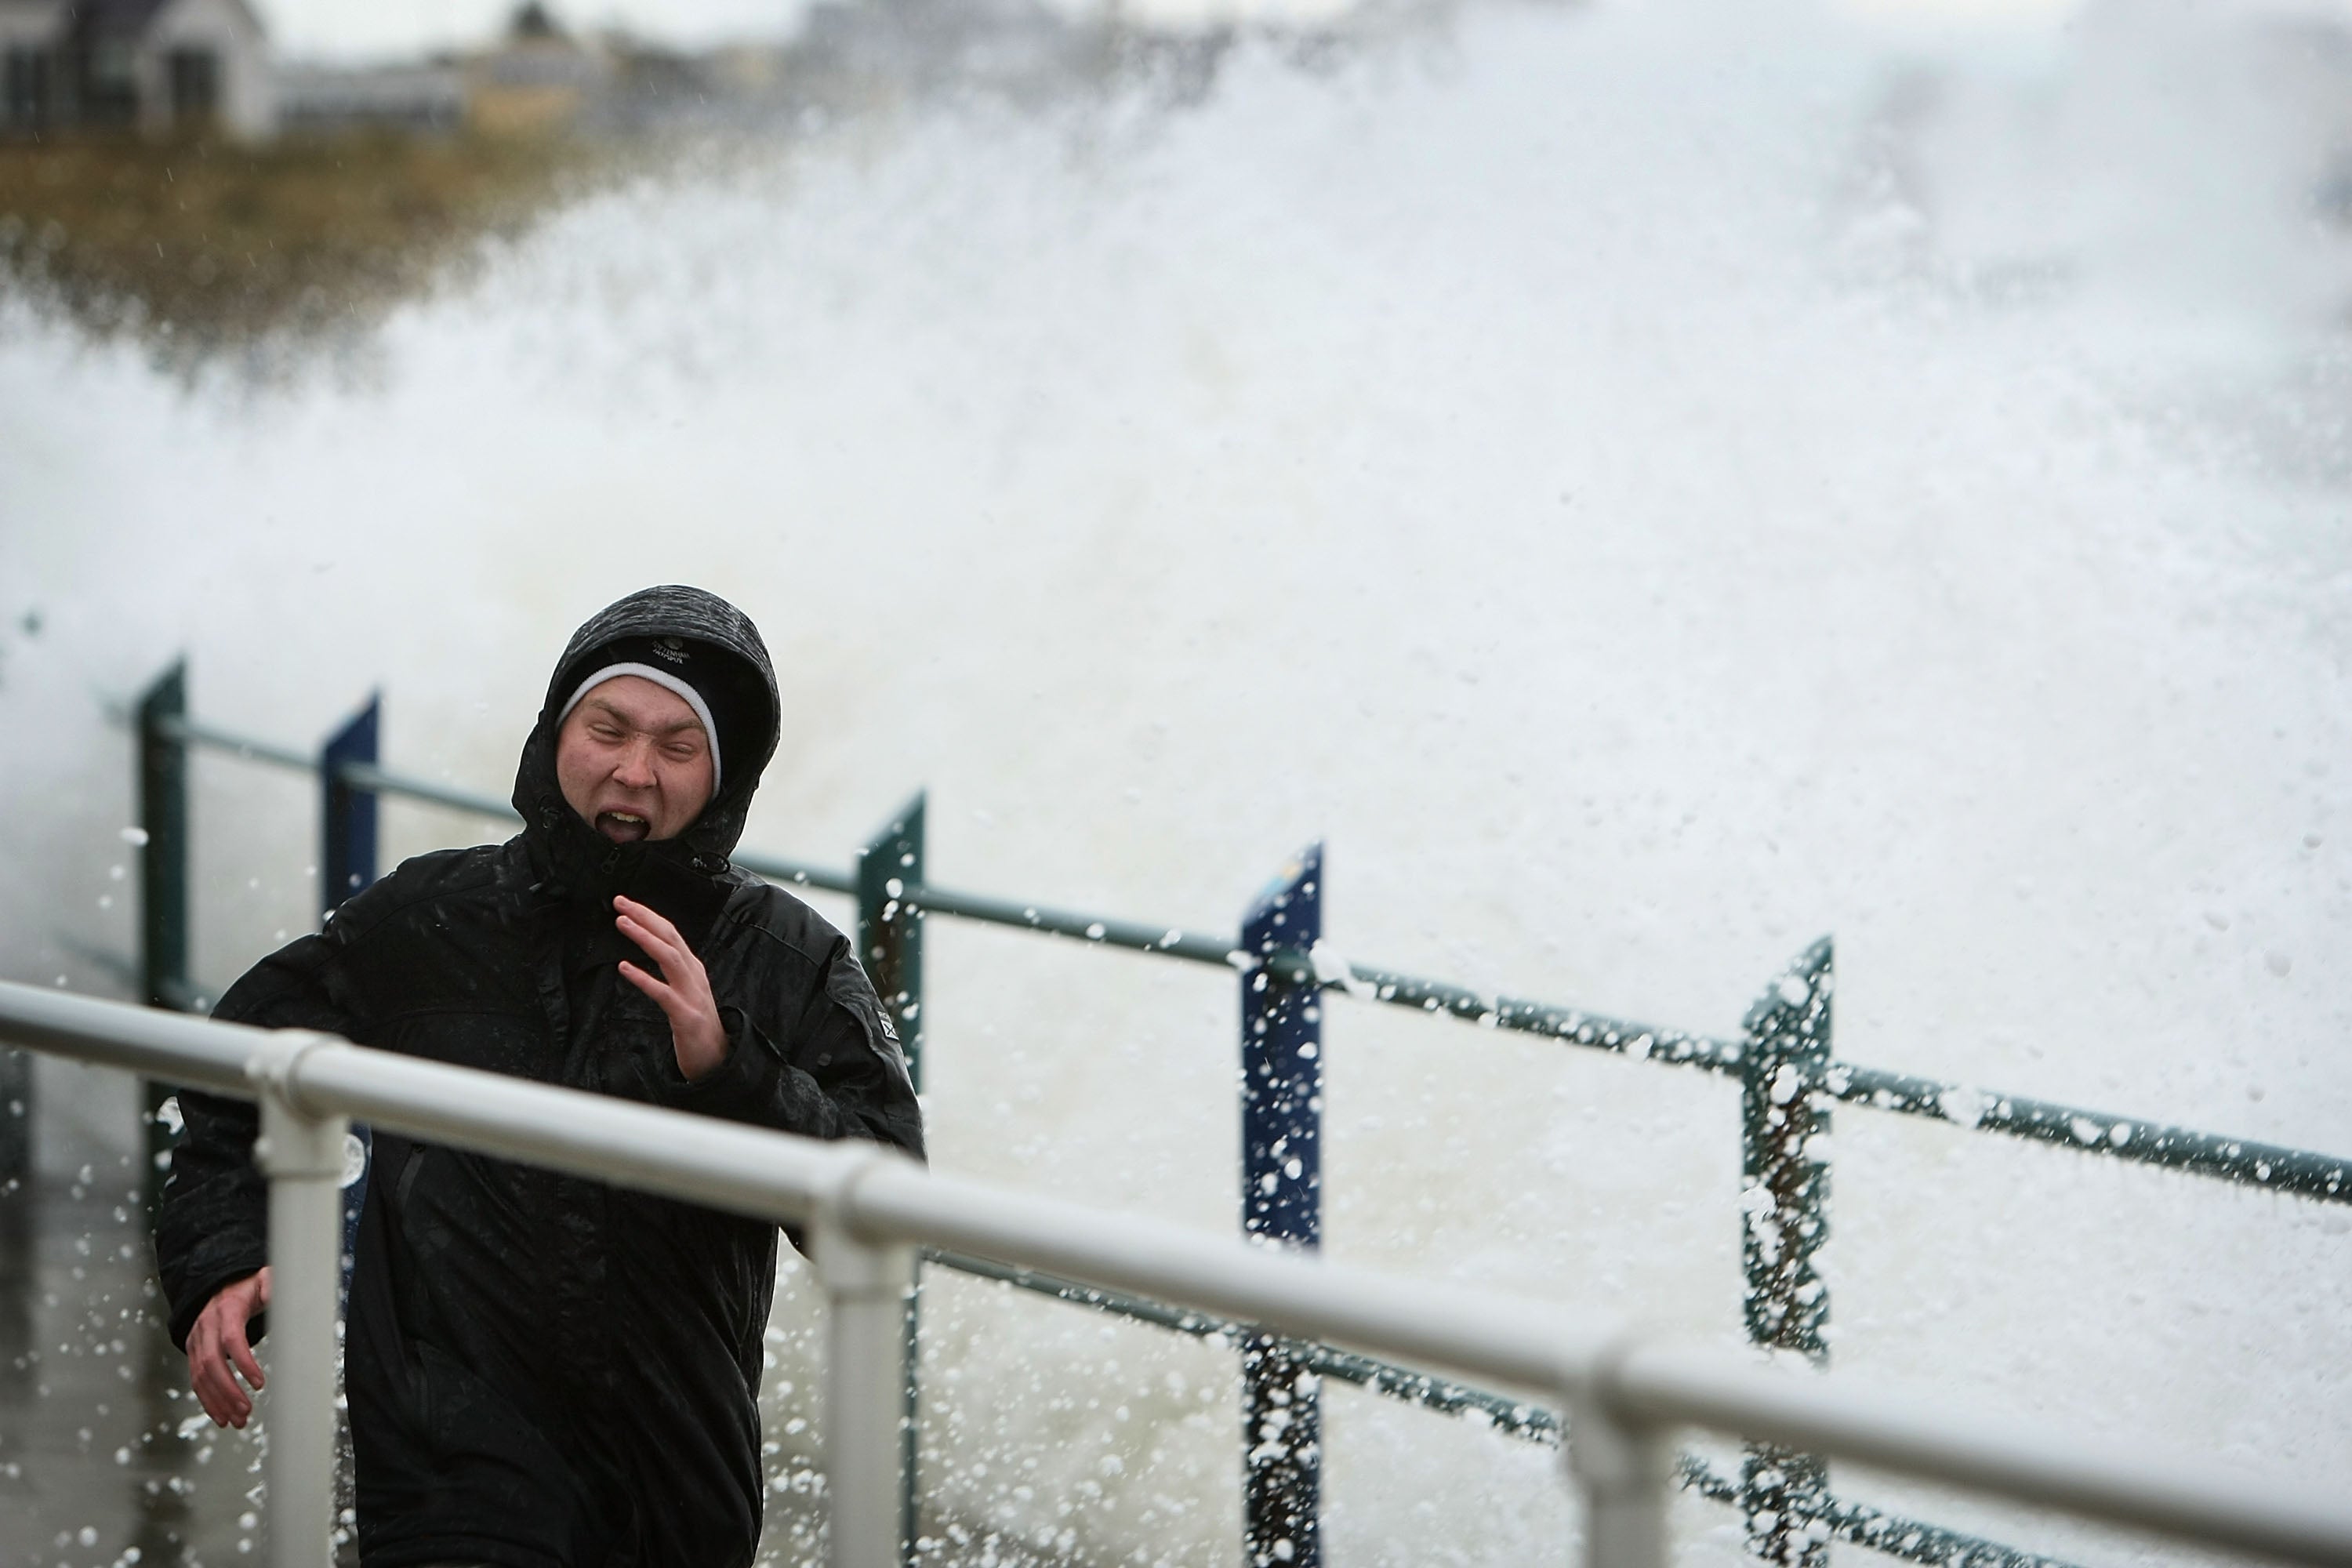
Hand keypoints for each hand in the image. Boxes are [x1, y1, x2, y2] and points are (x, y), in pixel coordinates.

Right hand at [187, 1266, 269, 1427]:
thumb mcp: (262, 1279)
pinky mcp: (193, 1353)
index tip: (260, 1383)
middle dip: (228, 1391)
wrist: (218, 1285)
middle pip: (211, 1364)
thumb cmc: (247, 1287)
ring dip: (218, 1402)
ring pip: (201, 1377)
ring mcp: (196, 1342)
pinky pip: (196, 1381)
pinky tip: (221, 1417)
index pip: (231, 1339)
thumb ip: (271, 1285)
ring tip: (238, 1421)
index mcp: (226, 1310)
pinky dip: (208, 1401)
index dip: (243, 1362)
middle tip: (246, 1411)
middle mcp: (205, 1327)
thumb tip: (275, 1295)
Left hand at [614, 895, 728, 1080]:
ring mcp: (692, 994)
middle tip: (620, 902)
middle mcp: (694, 975)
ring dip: (645, 938)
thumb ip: (672, 970)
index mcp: (692, 968)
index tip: (626, 903)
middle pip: (670, 937)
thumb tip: (652, 949)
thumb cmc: (696, 1024)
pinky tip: (624, 967)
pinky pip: (662, 993)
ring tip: (623, 924)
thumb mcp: (686, 990)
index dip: (649, 915)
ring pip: (669, 957)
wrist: (717, 1059)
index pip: (670, 933)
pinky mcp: (686, 1016)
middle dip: (645, 916)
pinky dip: (643, 978)